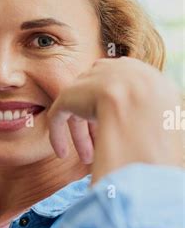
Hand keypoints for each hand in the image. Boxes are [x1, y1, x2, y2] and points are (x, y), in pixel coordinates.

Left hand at [48, 57, 182, 181]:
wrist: (144, 109)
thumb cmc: (164, 121)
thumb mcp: (169, 112)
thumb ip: (156, 113)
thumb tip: (163, 128)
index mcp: (141, 72)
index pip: (124, 87)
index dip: (118, 113)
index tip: (119, 136)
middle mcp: (115, 69)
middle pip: (100, 94)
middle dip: (98, 123)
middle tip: (100, 148)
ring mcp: (92, 79)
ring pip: (81, 106)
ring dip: (81, 134)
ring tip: (85, 158)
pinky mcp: (71, 93)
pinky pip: (60, 113)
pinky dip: (58, 134)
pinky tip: (62, 154)